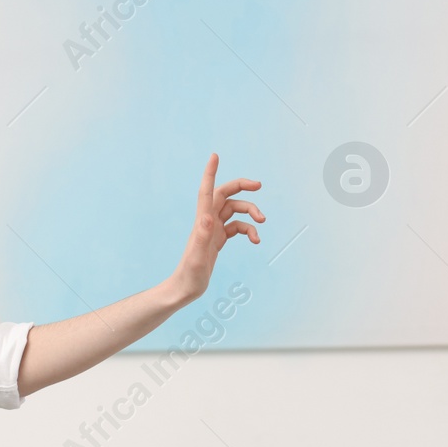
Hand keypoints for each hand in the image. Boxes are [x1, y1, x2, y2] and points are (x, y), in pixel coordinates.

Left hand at [168, 153, 264, 304]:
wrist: (184, 290)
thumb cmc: (189, 276)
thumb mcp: (198, 257)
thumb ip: (202, 237)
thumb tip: (207, 217)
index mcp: (202, 222)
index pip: (207, 191)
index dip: (211, 173)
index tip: (215, 156)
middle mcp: (207, 222)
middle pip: (225, 195)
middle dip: (242, 187)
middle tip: (259, 185)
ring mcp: (213, 231)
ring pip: (235, 211)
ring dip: (250, 213)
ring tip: (263, 222)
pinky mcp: (217, 240)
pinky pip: (237, 227)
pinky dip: (249, 230)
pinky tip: (256, 241)